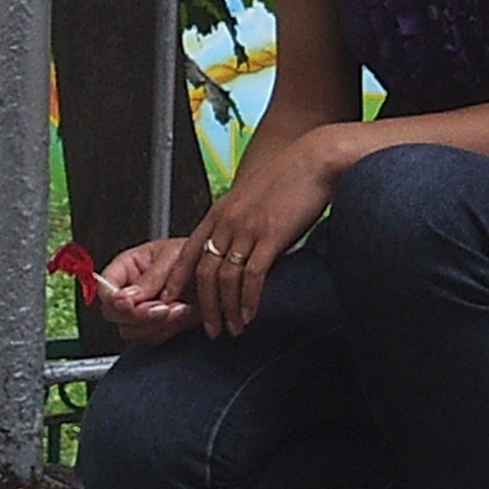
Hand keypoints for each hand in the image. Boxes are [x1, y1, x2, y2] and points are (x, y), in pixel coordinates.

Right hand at [95, 238, 196, 346]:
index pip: (105, 286)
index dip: (112, 298)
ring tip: (180, 307)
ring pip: (131, 330)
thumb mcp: (175, 256)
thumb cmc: (198, 255)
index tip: (127, 302)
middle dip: (139, 314)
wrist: (222, 275)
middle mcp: (130, 290)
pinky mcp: (156, 326)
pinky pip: (151, 337)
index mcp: (127, 266)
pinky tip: (182, 314)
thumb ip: (152, 277)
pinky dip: (167, 330)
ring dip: (156, 323)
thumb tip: (128, 296)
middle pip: (113, 313)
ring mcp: (142, 310)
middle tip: (162, 306)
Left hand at [164, 127, 353, 337]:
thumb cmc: (289, 178)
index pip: (189, 251)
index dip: (178, 279)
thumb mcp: (253, 200)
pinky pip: (252, 276)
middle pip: (203, 272)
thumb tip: (240, 251)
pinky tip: (250, 314)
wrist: (315, 159)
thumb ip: (240, 223)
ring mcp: (247, 228)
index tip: (173, 301)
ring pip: (225, 279)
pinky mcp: (270, 235)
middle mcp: (227, 221)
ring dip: (227, 310)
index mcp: (220, 212)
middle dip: (204, 306)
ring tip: (232, 329)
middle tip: (209, 329)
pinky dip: (248, 300)